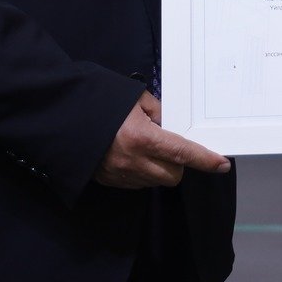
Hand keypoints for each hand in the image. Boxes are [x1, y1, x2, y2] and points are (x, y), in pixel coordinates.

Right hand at [94, 92, 230, 188]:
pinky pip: (138, 183)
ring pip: (156, 181)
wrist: (59, 115)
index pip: (182, 152)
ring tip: (144, 147)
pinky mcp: (109, 182)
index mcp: (141, 137)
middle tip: (167, 144)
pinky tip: (130, 155)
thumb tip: (171, 125)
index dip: (205, 159)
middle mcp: (133, 161)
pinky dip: (142, 172)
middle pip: (173, 175)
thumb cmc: (99, 100)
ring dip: (160, 168)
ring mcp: (120, 175)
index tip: (222, 164)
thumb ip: (158, 113)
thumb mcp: (134, 98)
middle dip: (178, 163)